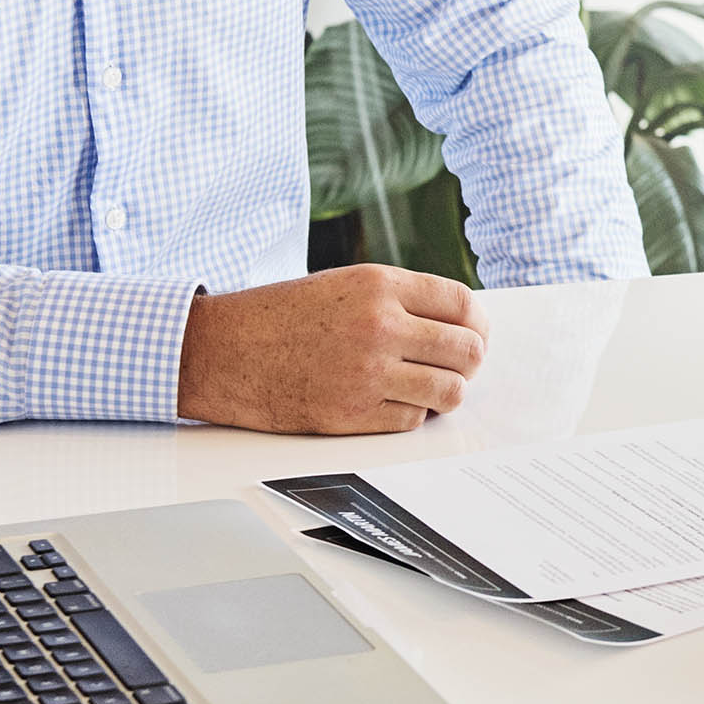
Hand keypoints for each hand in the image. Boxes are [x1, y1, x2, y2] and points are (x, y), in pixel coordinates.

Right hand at [175, 264, 489, 432]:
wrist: (225, 350)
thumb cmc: (280, 316)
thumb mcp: (344, 283)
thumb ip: (398, 298)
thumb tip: (455, 321)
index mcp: (379, 285)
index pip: (461, 303)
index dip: (478, 323)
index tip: (475, 332)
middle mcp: (380, 326)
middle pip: (466, 350)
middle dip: (470, 360)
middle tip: (460, 365)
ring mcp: (368, 372)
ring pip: (448, 391)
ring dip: (446, 391)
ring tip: (431, 387)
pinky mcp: (352, 413)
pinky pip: (411, 420)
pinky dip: (411, 414)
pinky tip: (395, 401)